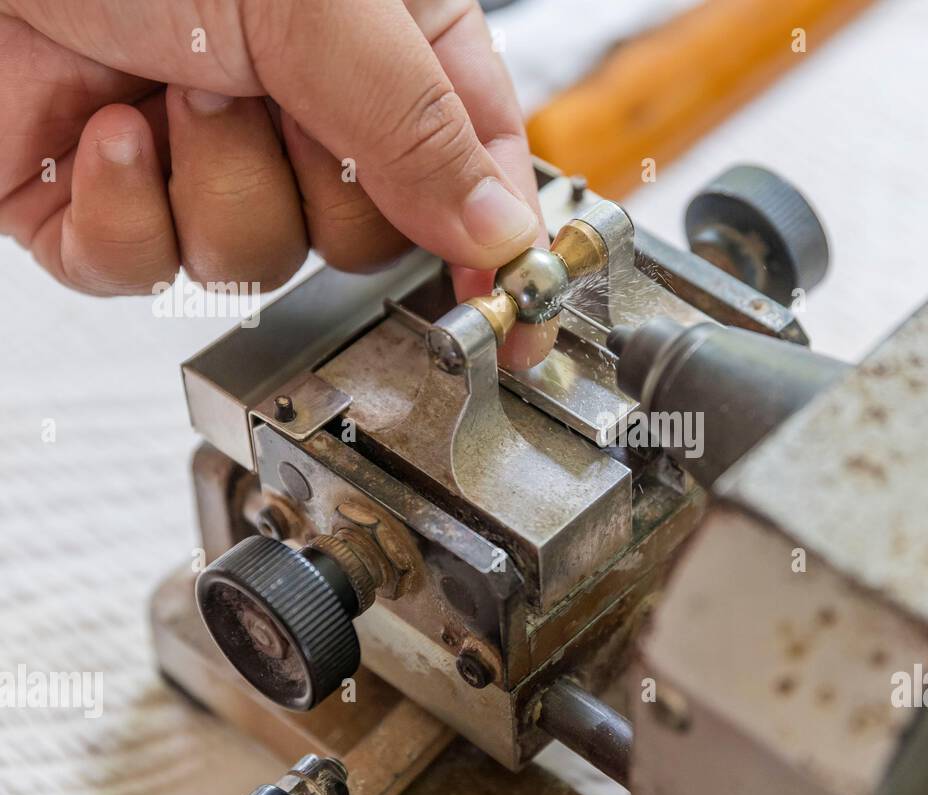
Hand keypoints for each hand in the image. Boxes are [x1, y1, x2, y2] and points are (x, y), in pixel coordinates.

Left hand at [0, 0, 555, 367]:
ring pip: (263, 263)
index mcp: (382, 40)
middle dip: (318, 179)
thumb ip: (415, 122)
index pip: (475, 165)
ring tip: (169, 84)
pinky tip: (104, 126)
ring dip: (215, 179)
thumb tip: (497, 231)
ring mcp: (207, 160)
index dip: (498, 245)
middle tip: (274, 98)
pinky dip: (124, 207)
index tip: (512, 311)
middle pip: (373, 234)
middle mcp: (301, 104)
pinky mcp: (113, 208)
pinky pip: (151, 272)